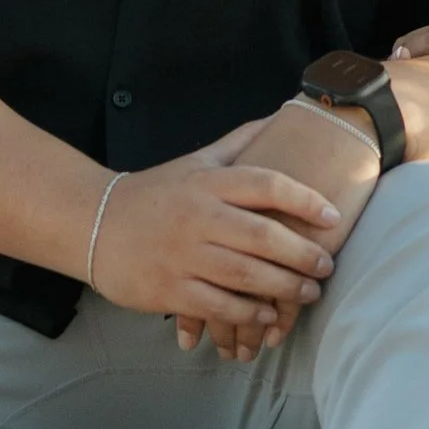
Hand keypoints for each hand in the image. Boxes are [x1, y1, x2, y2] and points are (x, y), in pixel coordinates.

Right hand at [88, 123, 345, 362]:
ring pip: (244, 274)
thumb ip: (241, 142)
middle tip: (327, 265)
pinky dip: (247, 312)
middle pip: (262, 235)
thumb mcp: (196, 161)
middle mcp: (198, 217)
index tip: (333, 216)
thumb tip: (285, 114)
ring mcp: (182, 255)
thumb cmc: (157, 193)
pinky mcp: (169, 289)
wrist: (94, 224)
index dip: (305, 200)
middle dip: (303, 254)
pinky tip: (268, 314)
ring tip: (310, 291)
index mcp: (208, 183)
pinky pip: (217, 304)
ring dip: (284, 287)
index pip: (266, 184)